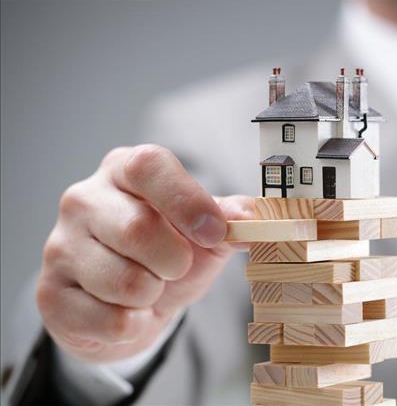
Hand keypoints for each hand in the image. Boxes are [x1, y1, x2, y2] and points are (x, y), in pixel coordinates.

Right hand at [36, 144, 252, 362]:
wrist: (129, 305)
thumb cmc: (167, 256)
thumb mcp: (204, 233)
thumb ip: (230, 219)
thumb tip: (252, 215)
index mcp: (124, 171)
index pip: (149, 166)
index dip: (187, 201)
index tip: (215, 232)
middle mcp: (84, 199)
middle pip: (139, 229)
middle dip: (175, 261)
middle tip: (176, 267)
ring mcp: (59, 246)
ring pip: (125, 282)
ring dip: (153, 295)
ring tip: (148, 288)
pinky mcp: (50, 293)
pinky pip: (111, 320)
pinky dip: (135, 324)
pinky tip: (127, 311)